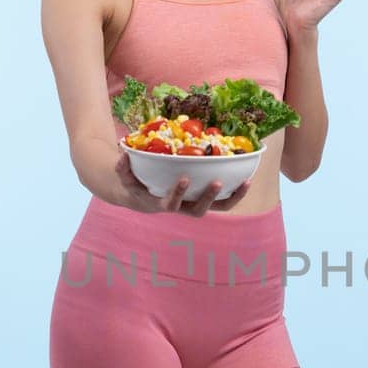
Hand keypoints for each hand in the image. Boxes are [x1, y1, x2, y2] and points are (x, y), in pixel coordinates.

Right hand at [114, 151, 253, 215]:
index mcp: (163, 204)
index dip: (178, 193)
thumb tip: (121, 156)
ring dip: (231, 198)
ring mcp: (195, 205)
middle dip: (208, 197)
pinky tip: (246, 179)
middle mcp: (182, 208)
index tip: (184, 178)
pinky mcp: (205, 200)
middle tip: (217, 181)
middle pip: (198, 210)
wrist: (143, 197)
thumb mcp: (126, 178)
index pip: (171, 204)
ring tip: (245, 183)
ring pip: (217, 209)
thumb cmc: (135, 185)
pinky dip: (235, 193)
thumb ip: (123, 169)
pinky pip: (224, 201)